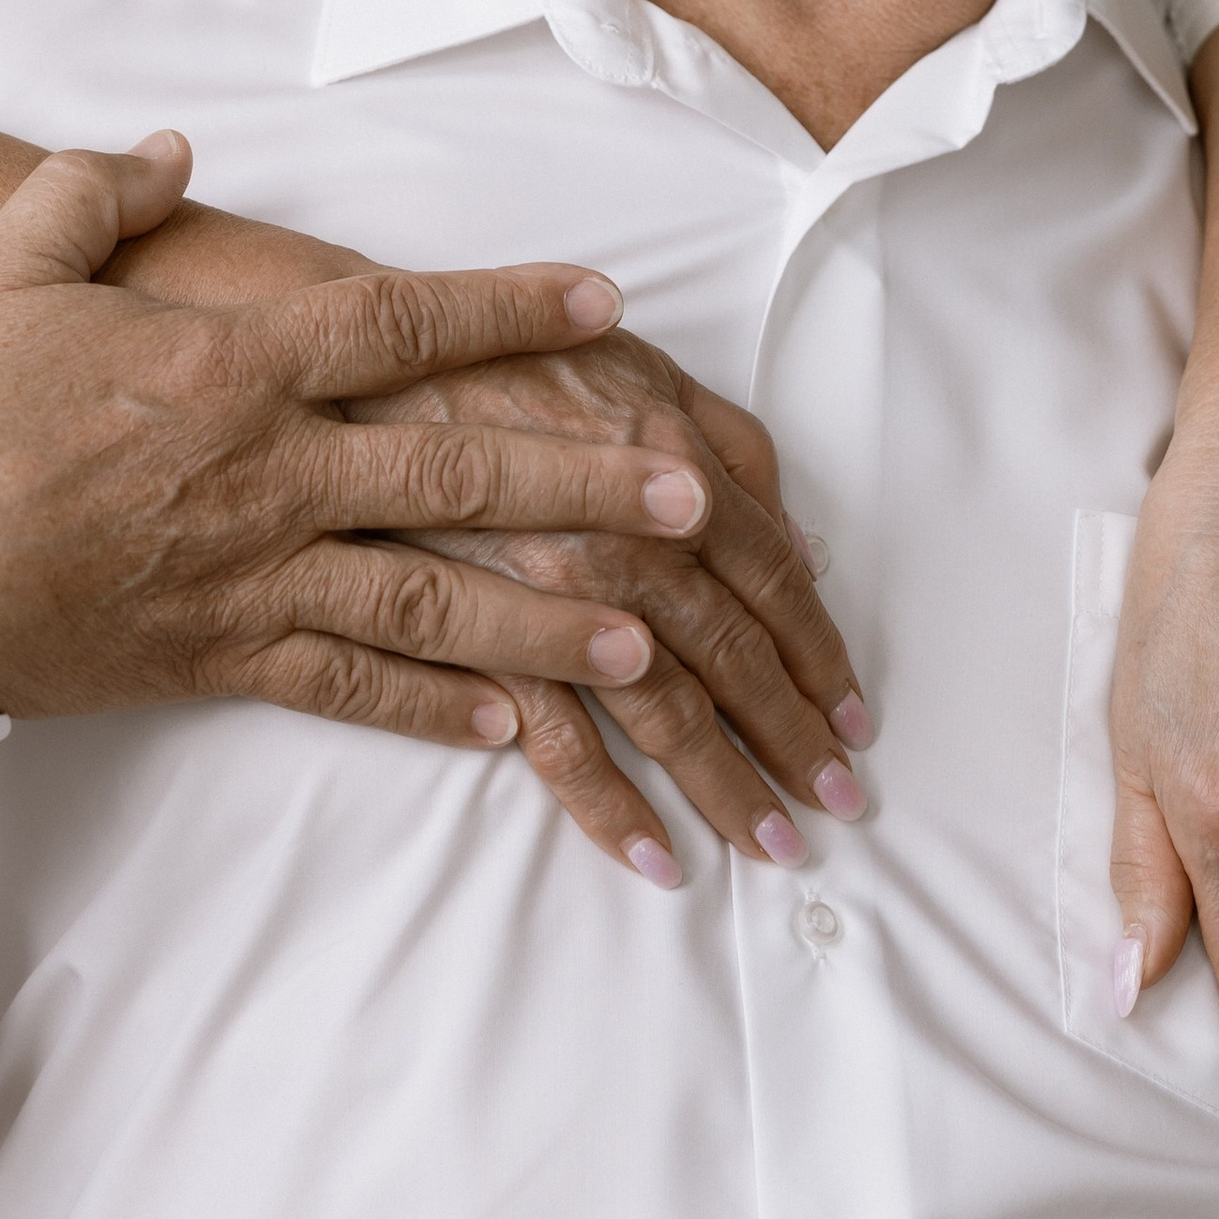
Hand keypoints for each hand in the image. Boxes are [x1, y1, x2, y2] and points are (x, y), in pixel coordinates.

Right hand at [0, 138, 723, 740]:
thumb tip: (175, 151)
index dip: (506, 308)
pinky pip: (350, 691)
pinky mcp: (218, 662)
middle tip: (690, 495)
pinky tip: (516, 727)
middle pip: (451, 475)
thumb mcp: (13, 266)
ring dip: (542, 621)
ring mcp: (248, 578)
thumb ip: (99, 192)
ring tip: (645, 639)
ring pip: (427, 604)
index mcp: (228, 366)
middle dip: (582, 485)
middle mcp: (263, 473)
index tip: (602, 302)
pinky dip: (436, 713)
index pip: (397, 324)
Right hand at [352, 341, 870, 880]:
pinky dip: (611, 809)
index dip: (822, 656)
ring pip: (666, 715)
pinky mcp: (486, 644)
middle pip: (735, 659)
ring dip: (725, 788)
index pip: (774, 582)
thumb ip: (730, 444)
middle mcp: (628, 540)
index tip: (856, 719)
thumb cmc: (507, 361)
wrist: (362, 378)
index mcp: (673, 468)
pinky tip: (655, 856)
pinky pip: (561, 747)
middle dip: (793, 739)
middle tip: (839, 801)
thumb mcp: (639, 365)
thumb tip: (800, 541)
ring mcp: (556, 600)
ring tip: (774, 843)